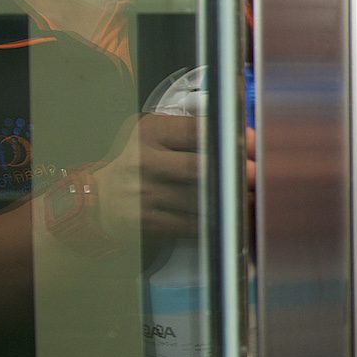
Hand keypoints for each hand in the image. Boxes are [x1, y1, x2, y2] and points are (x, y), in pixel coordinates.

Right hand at [102, 113, 258, 239]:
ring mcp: (145, 195)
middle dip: (236, 174)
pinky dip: (221, 223)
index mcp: (149, 133)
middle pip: (199, 168)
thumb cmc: (138, 161)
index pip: (196, 131)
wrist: (94, 199)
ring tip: (258, 198)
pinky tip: (239, 219)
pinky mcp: (149, 222)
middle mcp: (144, 162)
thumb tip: (246, 139)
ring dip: (235, 202)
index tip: (255, 146)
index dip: (231, 139)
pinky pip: (194, 225)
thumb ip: (194, 132)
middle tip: (262, 177)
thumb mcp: (155, 135)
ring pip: (200, 201)